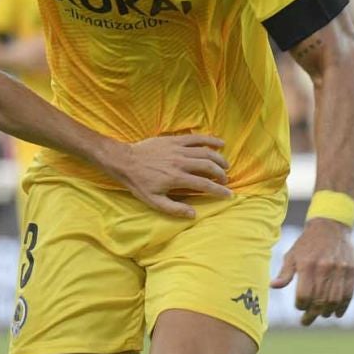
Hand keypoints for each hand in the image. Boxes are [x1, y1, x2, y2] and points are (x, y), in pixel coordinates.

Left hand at [113, 134, 232, 217]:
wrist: (125, 161)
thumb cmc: (138, 183)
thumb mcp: (153, 201)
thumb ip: (174, 209)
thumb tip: (193, 214)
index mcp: (177, 178)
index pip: (204, 184)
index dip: (219, 190)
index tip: (228, 194)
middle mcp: (180, 162)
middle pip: (209, 166)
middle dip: (221, 174)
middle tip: (225, 180)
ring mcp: (178, 149)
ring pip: (205, 152)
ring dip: (219, 159)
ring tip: (226, 166)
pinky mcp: (174, 140)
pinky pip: (196, 138)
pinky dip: (210, 140)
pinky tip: (221, 143)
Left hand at [270, 217, 353, 325]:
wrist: (330, 227)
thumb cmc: (307, 244)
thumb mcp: (292, 255)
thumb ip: (285, 273)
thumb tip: (273, 286)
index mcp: (307, 265)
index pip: (304, 295)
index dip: (300, 306)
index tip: (299, 308)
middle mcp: (325, 268)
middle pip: (319, 300)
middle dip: (312, 314)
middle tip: (306, 321)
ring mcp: (341, 269)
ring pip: (334, 300)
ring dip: (326, 312)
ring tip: (320, 315)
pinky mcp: (352, 270)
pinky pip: (348, 294)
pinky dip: (343, 307)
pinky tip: (336, 313)